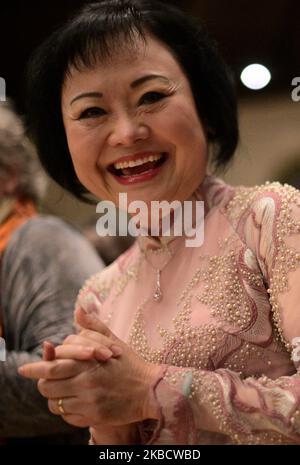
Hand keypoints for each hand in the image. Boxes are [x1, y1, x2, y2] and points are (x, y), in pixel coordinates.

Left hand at [19, 307, 161, 427]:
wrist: (150, 389)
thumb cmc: (130, 363)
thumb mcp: (113, 340)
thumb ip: (93, 326)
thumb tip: (78, 309)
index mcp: (88, 362)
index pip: (51, 366)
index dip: (35, 368)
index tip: (23, 369)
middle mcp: (86, 382)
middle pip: (47, 386)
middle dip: (40, 382)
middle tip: (40, 379)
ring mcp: (89, 402)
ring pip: (55, 403)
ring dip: (53, 397)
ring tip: (59, 391)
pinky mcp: (94, 417)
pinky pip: (67, 417)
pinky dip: (65, 409)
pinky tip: (72, 401)